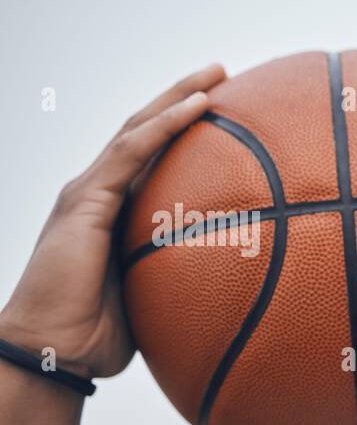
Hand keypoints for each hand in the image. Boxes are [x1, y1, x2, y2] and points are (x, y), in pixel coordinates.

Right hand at [0, 63, 225, 378]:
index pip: (154, 159)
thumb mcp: (155, 302)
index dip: (185, 132)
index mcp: (115, 213)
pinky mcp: (85, 200)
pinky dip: (166, 125)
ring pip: (140, 128)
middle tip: (225, 73)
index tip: (228, 113)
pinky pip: (131, 152)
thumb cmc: (99, 338)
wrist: (53, 351)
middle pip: (147, 131)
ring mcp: (90, 192)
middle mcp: (100, 193)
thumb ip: (183, 284)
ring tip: (218, 73)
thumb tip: (236, 294)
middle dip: (184, 98)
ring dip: (179, 97)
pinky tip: (197, 105)